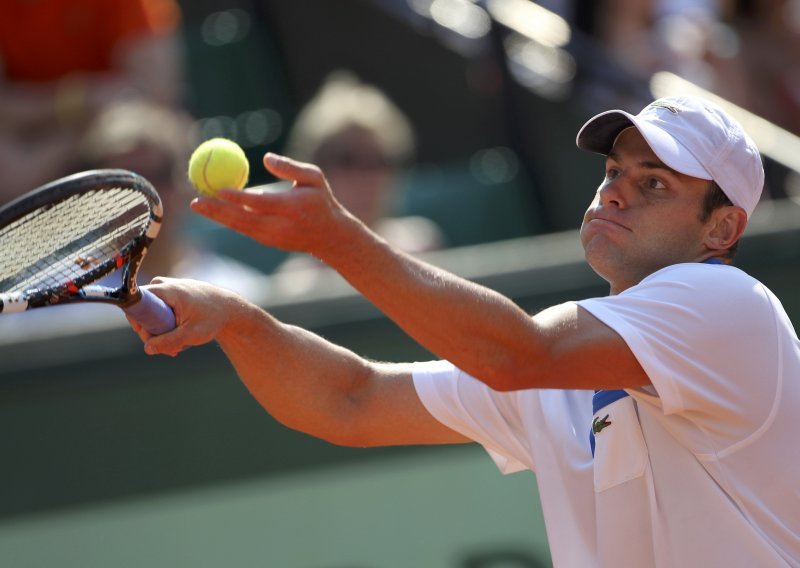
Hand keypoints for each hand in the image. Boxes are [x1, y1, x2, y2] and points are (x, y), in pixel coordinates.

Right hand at [127, 277, 244, 355]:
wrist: (230, 308)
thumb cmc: (213, 318)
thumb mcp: (191, 334)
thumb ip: (169, 342)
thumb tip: (148, 348)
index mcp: (165, 290)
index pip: (136, 304)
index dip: (138, 324)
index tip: (150, 338)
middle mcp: (163, 284)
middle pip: (143, 311)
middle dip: (153, 332)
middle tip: (169, 348)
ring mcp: (168, 287)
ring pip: (152, 313)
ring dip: (162, 331)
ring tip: (179, 345)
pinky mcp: (173, 293)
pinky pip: (160, 310)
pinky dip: (168, 325)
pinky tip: (181, 336)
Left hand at [189, 153, 362, 260]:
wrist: (330, 237)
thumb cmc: (321, 201)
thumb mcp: (315, 178)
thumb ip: (291, 167)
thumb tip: (265, 158)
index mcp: (292, 208)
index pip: (260, 203)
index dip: (238, 198)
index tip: (219, 189)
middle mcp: (279, 226)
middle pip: (243, 220)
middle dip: (217, 212)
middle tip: (195, 201)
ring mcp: (272, 238)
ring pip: (240, 227)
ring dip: (218, 217)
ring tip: (198, 204)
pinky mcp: (267, 242)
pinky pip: (244, 230)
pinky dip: (228, 220)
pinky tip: (214, 210)